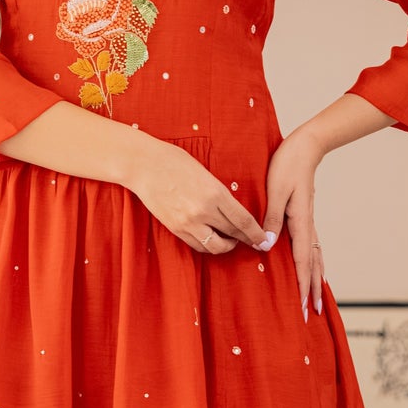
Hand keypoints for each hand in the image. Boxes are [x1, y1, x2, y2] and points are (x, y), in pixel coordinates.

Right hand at [127, 138, 270, 256]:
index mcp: (215, 193)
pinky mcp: (175, 228)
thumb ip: (219, 192)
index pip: (243, 220)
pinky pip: (197, 245)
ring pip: (215, 246)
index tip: (263, 239)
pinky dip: (208, 245)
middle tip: (252, 241)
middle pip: (232, 234)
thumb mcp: (205, 173)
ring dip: (226, 246)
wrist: (144, 166)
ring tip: (229, 240)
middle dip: (245, 240)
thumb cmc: (174, 162)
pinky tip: (211, 238)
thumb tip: (233, 208)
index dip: (255, 233)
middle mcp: (204, 211)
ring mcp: (188, 222)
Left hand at [261, 129, 324, 319]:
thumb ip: (272, 219)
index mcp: (300, 222)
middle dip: (312, 291)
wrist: (305, 147)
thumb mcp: (275, 191)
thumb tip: (268, 247)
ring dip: (316, 280)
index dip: (302, 286)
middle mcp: (307, 226)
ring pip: (315, 258)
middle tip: (312, 314)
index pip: (302, 261)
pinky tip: (315, 270)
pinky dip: (315, 264)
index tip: (302, 306)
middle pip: (312, 265)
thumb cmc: (287, 165)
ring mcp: (308, 223)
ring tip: (317, 300)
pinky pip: (312, 247)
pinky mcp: (305, 218)